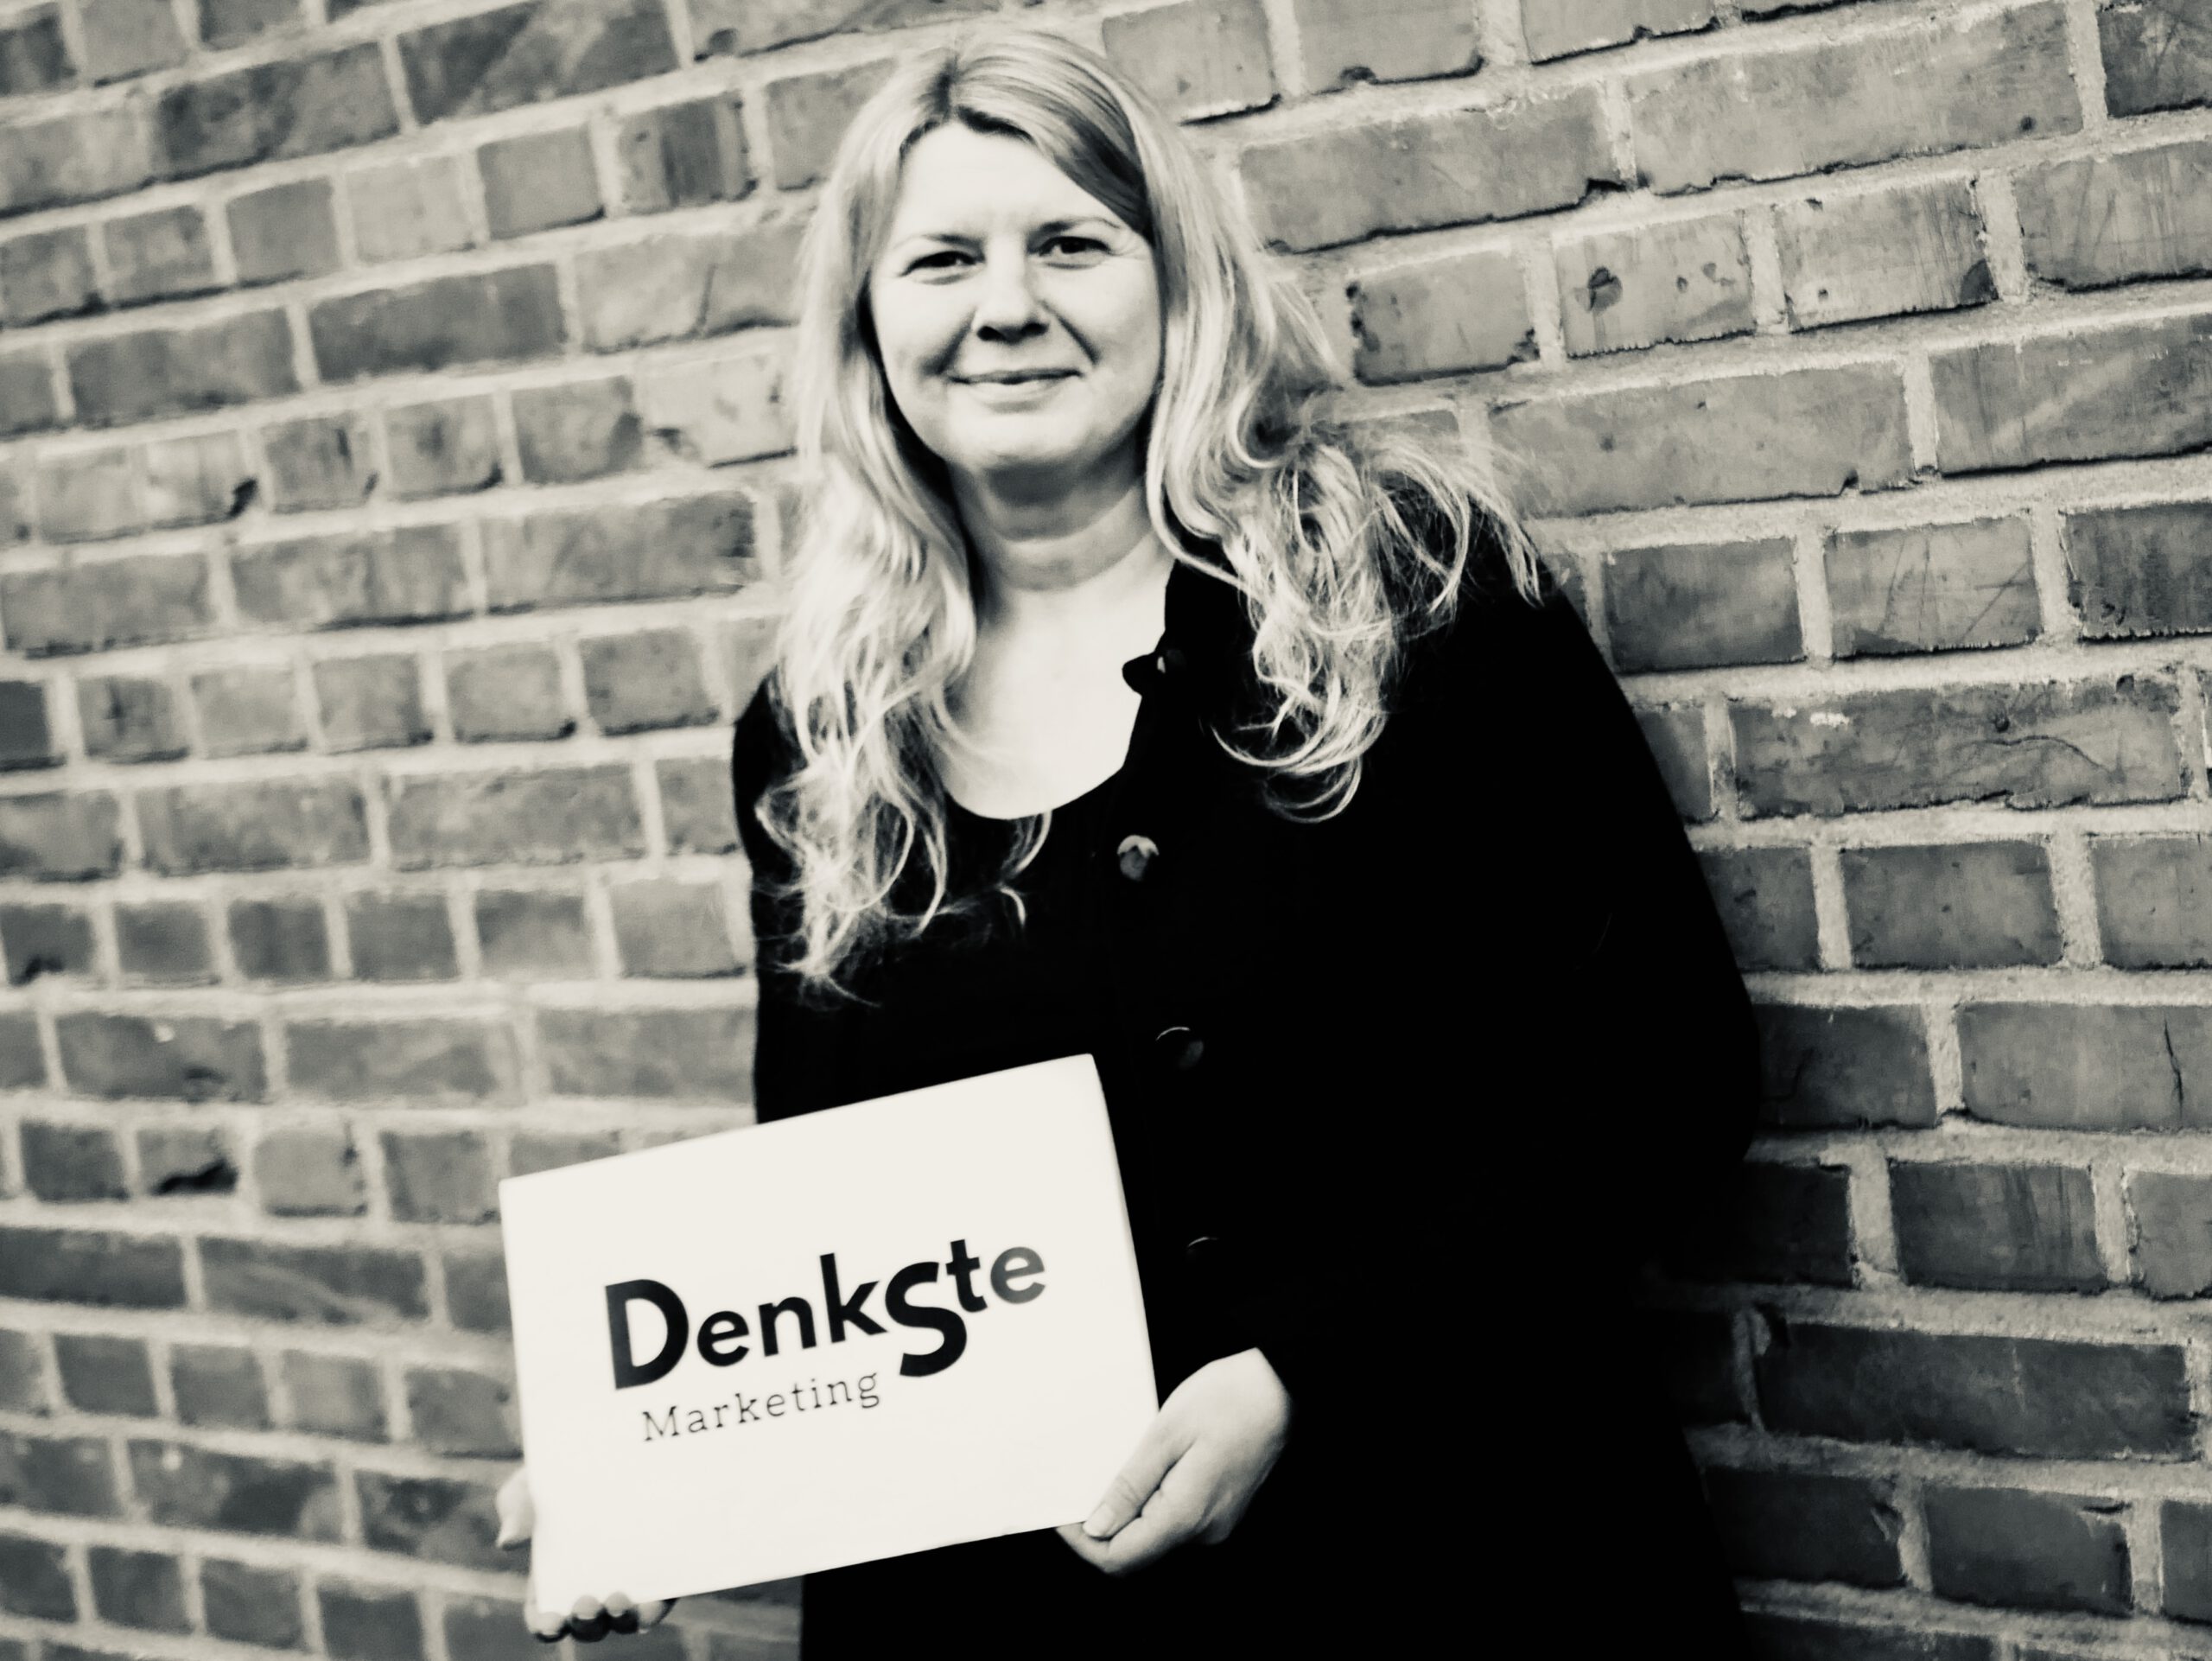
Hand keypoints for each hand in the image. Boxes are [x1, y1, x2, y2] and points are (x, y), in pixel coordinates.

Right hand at [496, 1463, 678, 1642]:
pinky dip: (656, 1608)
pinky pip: (661, 1599)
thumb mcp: (531, 1485)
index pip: (546, 1617)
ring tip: (618, 1600)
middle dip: (586, 1624)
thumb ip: (516, 1509)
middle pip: (588, 1625)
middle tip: (586, 1605)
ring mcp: (627, 1579)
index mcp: (553, 1578)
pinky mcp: (662, 1569)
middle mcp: (591, 1585)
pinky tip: (653, 1600)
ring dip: (621, 1620)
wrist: (608, 1448)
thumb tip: (509, 1542)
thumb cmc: (558, 1473)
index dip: (547, 1627)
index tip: (551, 1622)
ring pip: (625, 1619)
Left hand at [1056, 1348, 1291, 1576]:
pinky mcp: (1219, 1509)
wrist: (1281, 1387)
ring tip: (1113, 1467)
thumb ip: (1130, 1485)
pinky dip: (1149, 1502)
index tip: (1063, 1512)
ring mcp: (1215, 1523)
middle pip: (1135, 1551)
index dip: (1083, 1543)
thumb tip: (1096, 1526)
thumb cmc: (1229, 1399)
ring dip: (1126, 1511)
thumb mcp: (1166, 1434)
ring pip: (1154, 1535)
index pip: (1120, 1558)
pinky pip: (1173, 1519)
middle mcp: (1203, 1531)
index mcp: (1186, 1516)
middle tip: (1082, 1484)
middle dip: (1101, 1526)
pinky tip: (1144, 1467)